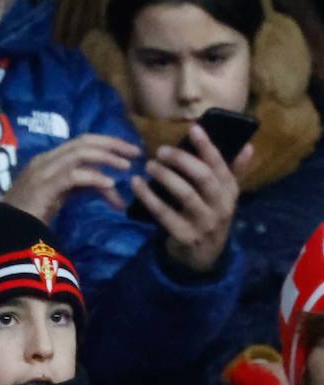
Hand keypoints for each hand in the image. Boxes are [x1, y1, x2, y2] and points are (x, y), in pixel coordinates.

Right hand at [2, 134, 138, 222]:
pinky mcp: (44, 186)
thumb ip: (78, 185)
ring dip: (107, 157)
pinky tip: (110, 185)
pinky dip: (95, 177)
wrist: (3, 233)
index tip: (128, 152)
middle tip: (135, 153)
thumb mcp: (58, 196)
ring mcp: (43, 171)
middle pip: (84, 141)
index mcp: (47, 160)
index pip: (80, 143)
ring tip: (126, 167)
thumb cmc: (28, 218)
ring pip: (80, 153)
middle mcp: (44, 160)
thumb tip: (106, 183)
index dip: (106, 143)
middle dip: (112, 144)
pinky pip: (75, 175)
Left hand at [131, 124, 246, 272]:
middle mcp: (221, 207)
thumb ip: (233, 172)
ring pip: (184, 194)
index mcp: (230, 193)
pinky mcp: (184, 236)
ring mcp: (203, 223)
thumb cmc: (210, 217)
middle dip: (182, 160)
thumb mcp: (224, 197)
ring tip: (149, 165)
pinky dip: (148, 197)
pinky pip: (164, 214)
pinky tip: (136, 184)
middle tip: (161, 150)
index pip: (221, 165)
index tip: (194, 127)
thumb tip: (247, 145)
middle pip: (203, 177)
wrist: (204, 257)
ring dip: (165, 176)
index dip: (207, 146)